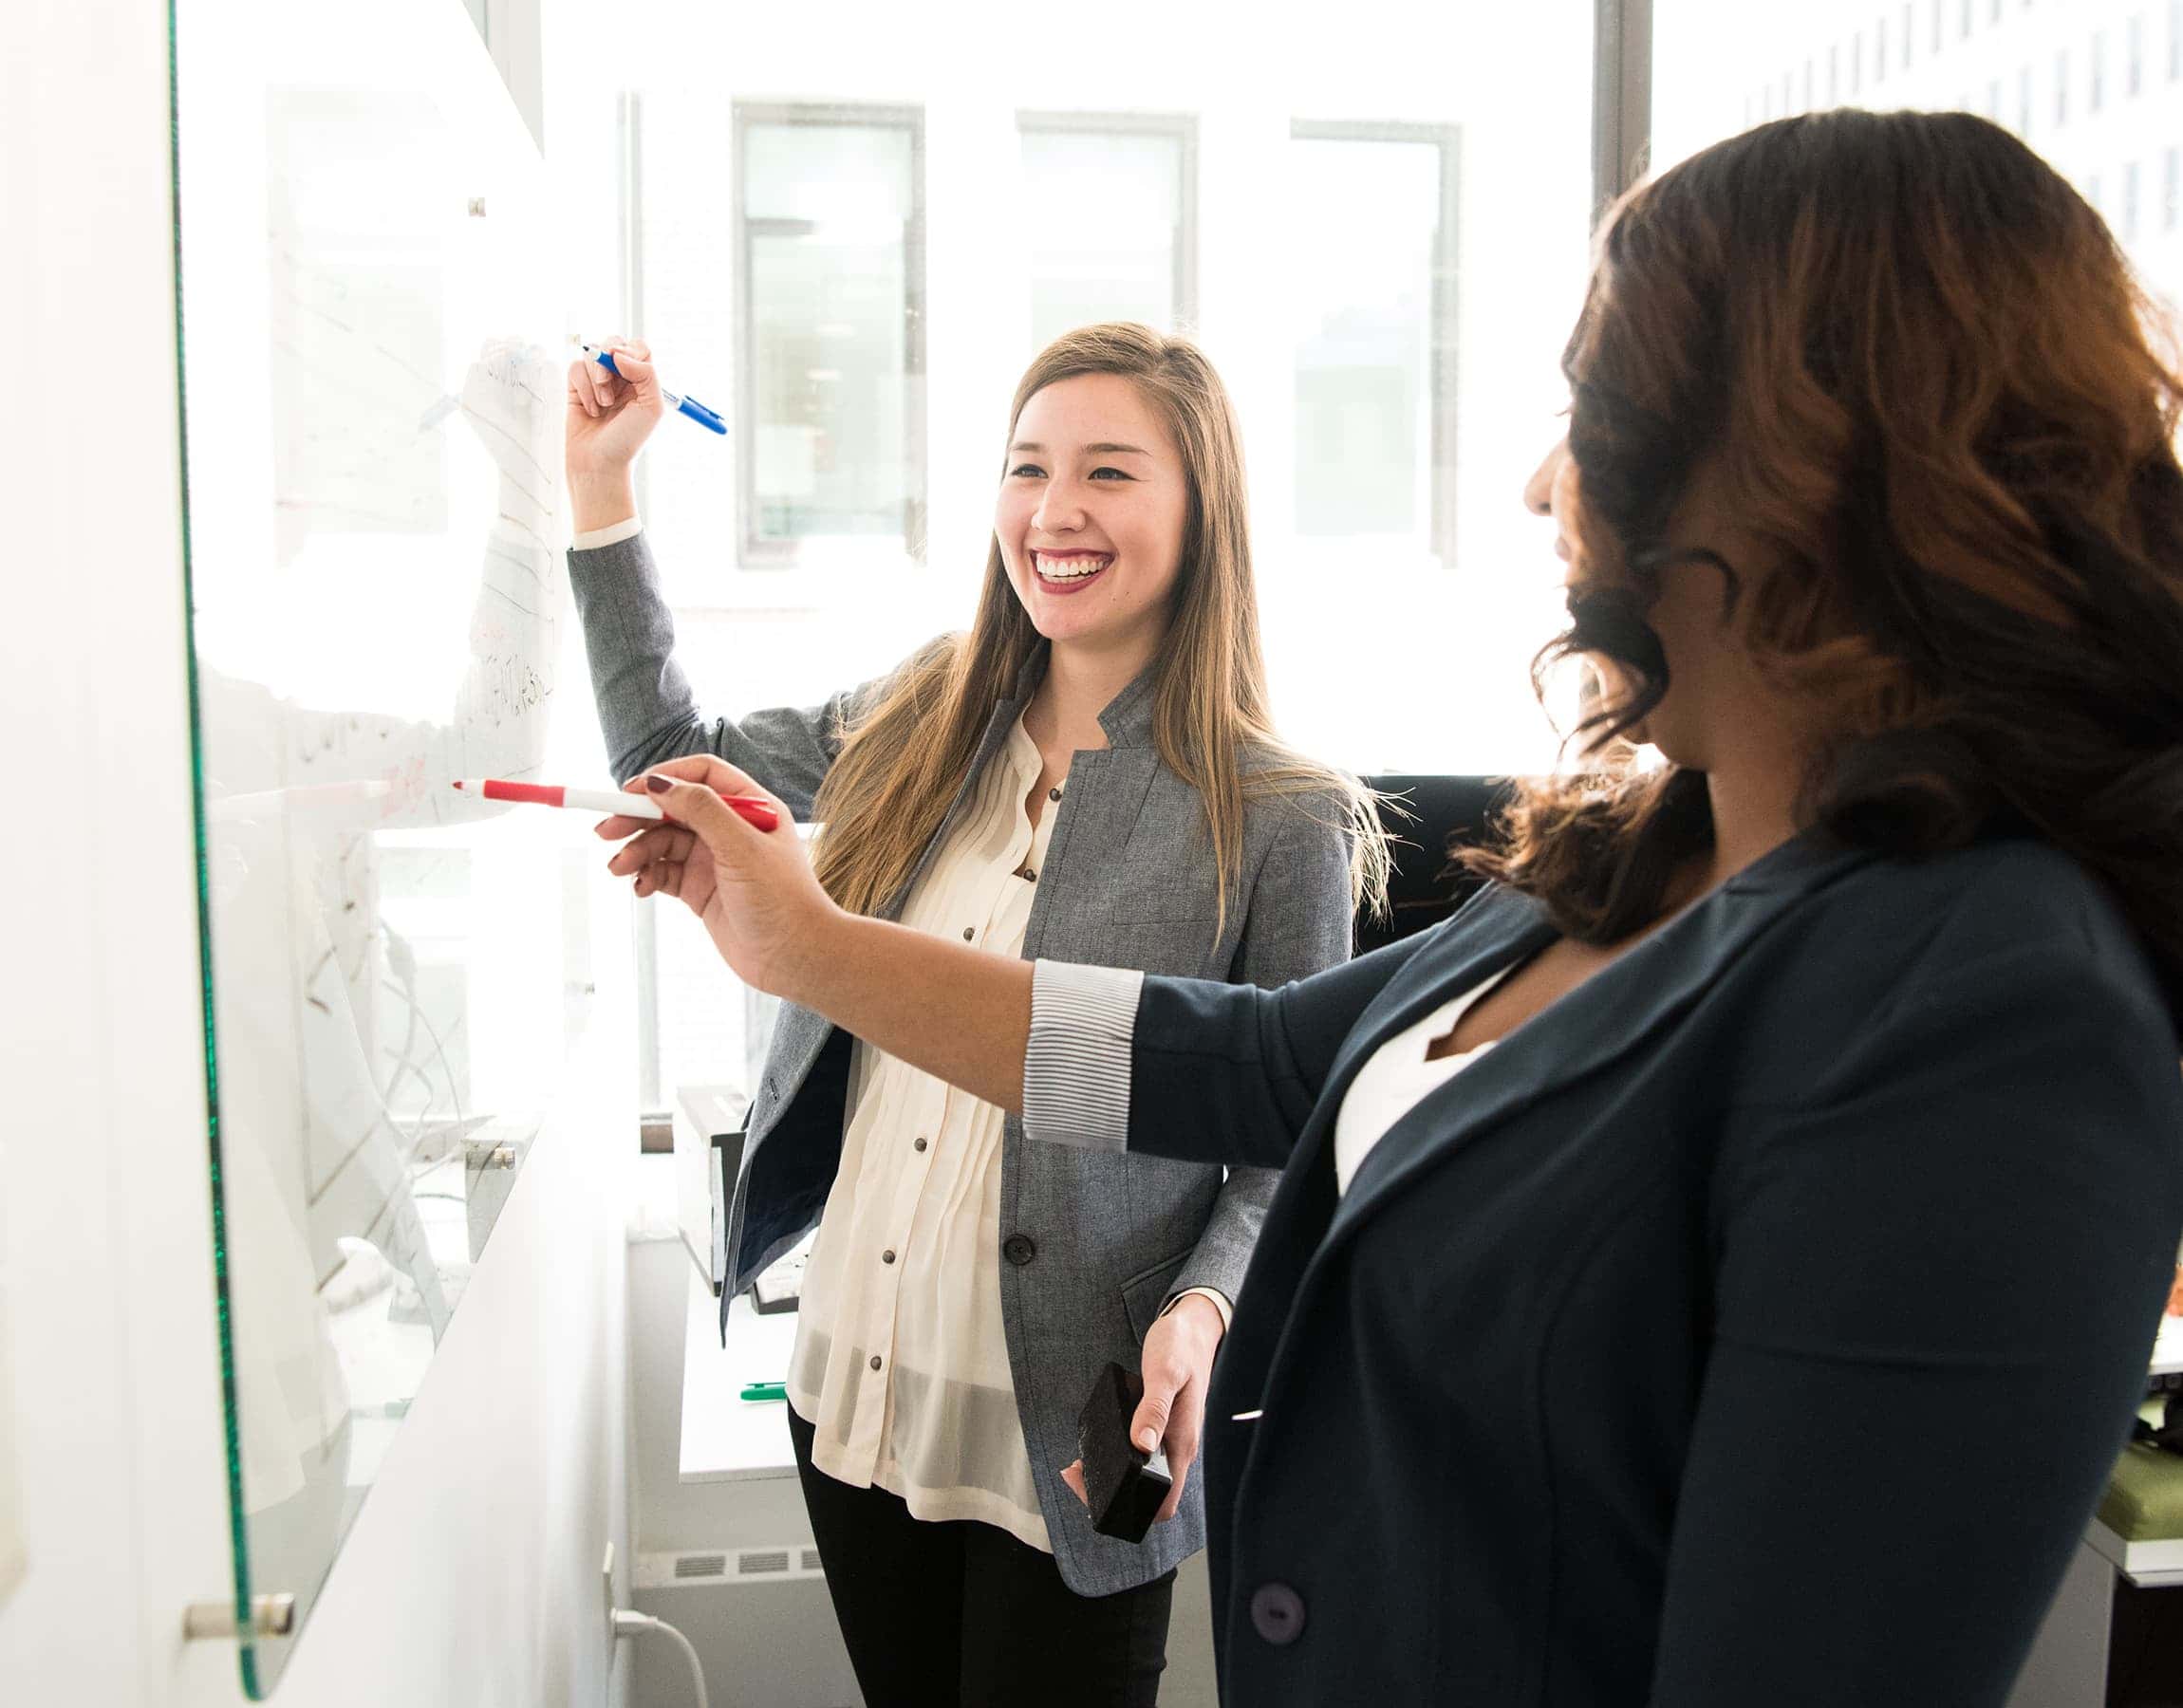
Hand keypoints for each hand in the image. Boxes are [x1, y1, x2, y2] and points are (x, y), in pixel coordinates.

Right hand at [565, 335, 663, 526]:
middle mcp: (622, 378)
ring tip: (603, 405)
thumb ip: (646, 374)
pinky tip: (590, 409)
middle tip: (608, 384)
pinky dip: (582, 387)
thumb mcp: (652, 407)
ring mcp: (598, 382)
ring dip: (595, 378)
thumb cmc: (628, 440)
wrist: (599, 463)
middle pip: (613, 343)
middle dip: (607, 360)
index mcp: (643, 381)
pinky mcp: (577, 388)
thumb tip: (619, 354)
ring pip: (591, 354)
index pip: (638, 347)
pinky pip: (575, 368)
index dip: (629, 350)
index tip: (623, 365)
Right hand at [598, 755, 836, 997]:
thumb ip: (701, 810)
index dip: (666, 778)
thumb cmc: (783, 900)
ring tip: (619, 869)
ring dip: (637, 851)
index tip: (631, 791)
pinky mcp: (701, 890)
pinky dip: (647, 875)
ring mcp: (714, 860)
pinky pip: (664, 872)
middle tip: (605, 831)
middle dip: (638, 817)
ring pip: (663, 842)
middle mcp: (731, 829)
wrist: (795, 958)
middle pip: (674, 808)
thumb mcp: (741, 846)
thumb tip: (660, 783)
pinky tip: (639, 886)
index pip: (701, 776)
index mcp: (751, 807)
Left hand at [1060, 1293, 1224, 1525]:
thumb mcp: (1165, 1372)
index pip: (1164, 1502)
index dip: (1131, 1509)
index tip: (1097, 1490)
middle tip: (1077, 1473)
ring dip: (1111, 1479)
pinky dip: (1117, 1459)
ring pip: (1142, 1478)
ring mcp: (1170, 1440)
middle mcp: (1178, 1449)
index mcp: (1183, 1443)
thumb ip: (1155, 1408)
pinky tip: (1096, 1447)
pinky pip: (1140, 1457)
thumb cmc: (1181, 1346)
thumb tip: (1142, 1445)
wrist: (1193, 1327)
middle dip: (1111, 1496)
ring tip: (1079, 1464)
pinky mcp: (1161, 1429)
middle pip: (1149, 1496)